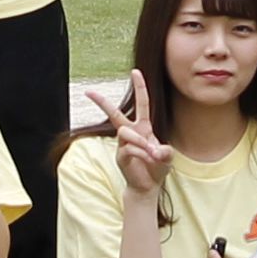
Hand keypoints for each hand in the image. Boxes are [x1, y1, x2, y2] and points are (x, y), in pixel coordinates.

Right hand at [86, 74, 170, 198]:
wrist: (148, 186)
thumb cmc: (157, 168)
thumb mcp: (168, 157)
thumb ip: (165, 151)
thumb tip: (154, 150)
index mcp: (143, 127)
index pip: (142, 103)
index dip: (139, 87)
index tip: (135, 71)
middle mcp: (131, 132)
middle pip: (114, 114)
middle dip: (101, 102)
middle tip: (88, 92)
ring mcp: (123, 144)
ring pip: (126, 132)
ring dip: (141, 142)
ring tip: (152, 154)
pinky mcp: (120, 155)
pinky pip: (129, 148)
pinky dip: (142, 153)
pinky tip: (148, 160)